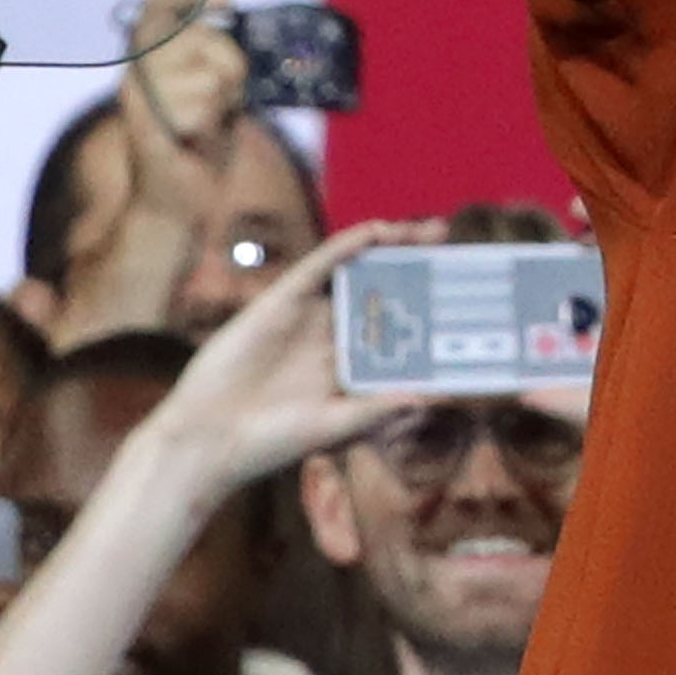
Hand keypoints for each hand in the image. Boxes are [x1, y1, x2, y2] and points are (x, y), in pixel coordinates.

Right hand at [120, 0, 242, 151]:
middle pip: (195, 37)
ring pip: (207, 78)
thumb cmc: (202, 134)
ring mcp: (136, 96)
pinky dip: (211, 125)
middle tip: (223, 95)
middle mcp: (136, 68)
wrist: (176, 196)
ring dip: (222, 100)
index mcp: (149, 52)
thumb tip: (220, 8)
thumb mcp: (215, 81)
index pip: (158, 2)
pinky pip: (199, 111)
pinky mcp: (144, 126)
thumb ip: (212, 48)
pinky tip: (197, 138)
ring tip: (208, 119)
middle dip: (226, 64)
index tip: (226, 1)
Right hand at [139, 219, 439, 500]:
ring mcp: (309, 315)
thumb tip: (431, 399)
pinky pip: (320, 266)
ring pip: (358, 270)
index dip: (431, 309)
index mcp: (351, 362)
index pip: (399, 327)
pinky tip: (376, 232)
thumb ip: (378, 411)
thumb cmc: (270, 443)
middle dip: (420, 269)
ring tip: (433, 231)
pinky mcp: (281, 301)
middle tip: (459, 251)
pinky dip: (348, 247)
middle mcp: (334, 333)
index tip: (468, 298)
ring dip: (393, 247)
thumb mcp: (334, 427)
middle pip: (386, 290)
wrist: (207, 442)